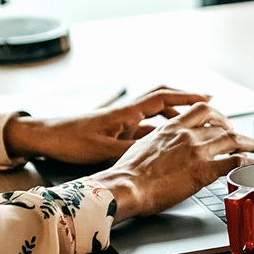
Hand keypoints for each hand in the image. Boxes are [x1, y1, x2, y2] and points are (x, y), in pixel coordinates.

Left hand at [4, 87, 209, 164]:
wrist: (45, 136)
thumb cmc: (70, 140)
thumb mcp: (103, 150)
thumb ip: (130, 152)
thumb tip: (158, 156)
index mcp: (126, 112)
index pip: (163, 98)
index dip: (188, 97)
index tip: (208, 98)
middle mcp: (126, 113)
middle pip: (162, 100)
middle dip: (185, 101)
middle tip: (207, 105)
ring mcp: (120, 122)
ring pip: (154, 115)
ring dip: (173, 116)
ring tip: (193, 124)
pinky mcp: (114, 132)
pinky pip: (143, 127)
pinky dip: (158, 130)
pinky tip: (164, 140)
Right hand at [94, 103, 253, 219]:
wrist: (125, 186)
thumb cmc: (127, 174)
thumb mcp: (142, 148)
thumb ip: (159, 144)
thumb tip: (164, 151)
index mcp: (171, 128)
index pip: (201, 110)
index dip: (217, 113)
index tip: (223, 119)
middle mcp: (187, 134)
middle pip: (221, 125)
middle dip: (237, 130)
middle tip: (245, 137)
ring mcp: (197, 151)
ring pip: (233, 140)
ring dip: (251, 143)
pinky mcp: (204, 171)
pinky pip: (234, 162)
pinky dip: (249, 162)